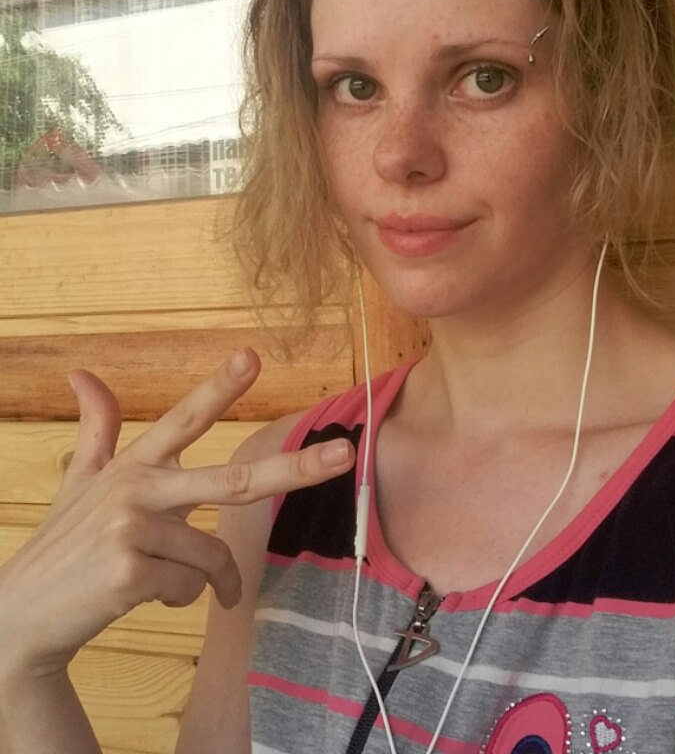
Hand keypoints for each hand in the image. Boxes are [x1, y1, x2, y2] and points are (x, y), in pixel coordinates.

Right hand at [0, 349, 354, 677]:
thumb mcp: (79, 481)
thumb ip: (95, 427)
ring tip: (160, 581)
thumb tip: (81, 371)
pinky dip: (177, 599)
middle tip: (345, 456)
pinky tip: (138, 596)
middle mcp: (136, 488)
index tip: (253, 354)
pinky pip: (189, 588)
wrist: (20, 615)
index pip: (184, 418)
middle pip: (233, 480)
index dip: (220, 386)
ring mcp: (131, 528)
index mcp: (133, 465)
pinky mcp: (129, 571)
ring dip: (201, 579)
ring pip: (210, 557)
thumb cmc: (64, 545)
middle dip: (296, 468)